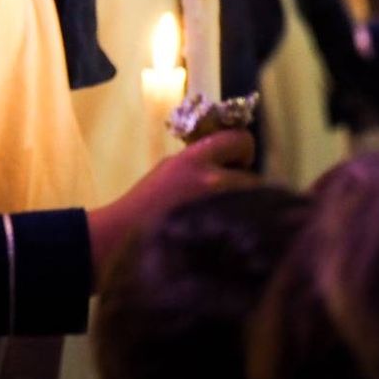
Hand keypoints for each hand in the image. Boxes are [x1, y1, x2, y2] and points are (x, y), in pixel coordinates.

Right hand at [86, 129, 256, 286]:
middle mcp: (212, 182)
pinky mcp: (224, 238)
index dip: (243, 149)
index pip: (239, 140)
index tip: (236, 161)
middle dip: (245, 186)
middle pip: (254, 178)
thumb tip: (230, 163)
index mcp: (194, 161)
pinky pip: (250, 229)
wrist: (125, 237)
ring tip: (225, 219)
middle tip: (229, 196)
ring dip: (246, 210)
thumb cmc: (145, 203)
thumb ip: (200, 162)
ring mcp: (220, 212)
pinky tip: (225, 235)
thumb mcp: (170, 168)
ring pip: (254, 206)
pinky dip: (243, 230)